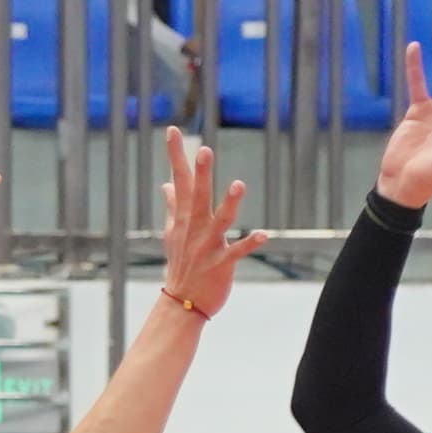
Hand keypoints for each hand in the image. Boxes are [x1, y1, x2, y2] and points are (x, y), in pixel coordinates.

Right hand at [155, 128, 265, 319]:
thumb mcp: (172, 233)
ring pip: (220, 221)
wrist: (182, 302)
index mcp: (184, 218)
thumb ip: (173, 206)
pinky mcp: (221, 264)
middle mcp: (195, 228)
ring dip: (230, 204)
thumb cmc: (181, 265)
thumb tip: (167, 185)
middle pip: (198, 196)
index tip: (173, 130)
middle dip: (202, 174)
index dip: (177, 155)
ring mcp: (208, 246)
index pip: (180, 181)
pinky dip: (250, 243)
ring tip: (239, 184)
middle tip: (204, 150)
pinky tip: (264, 235)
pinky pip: (237, 252)